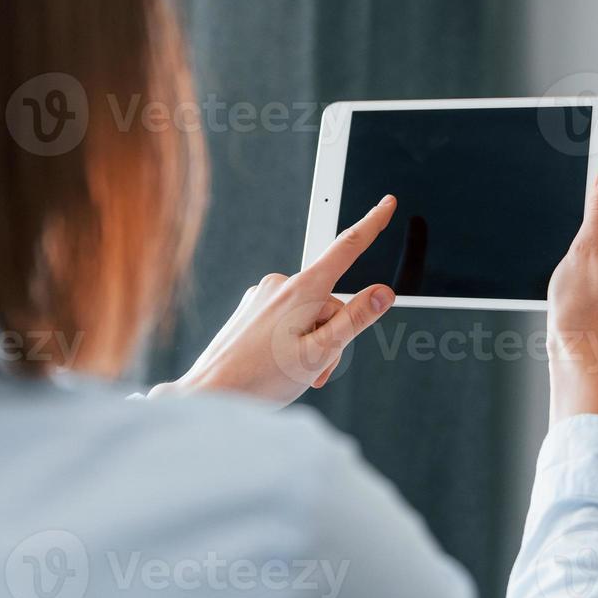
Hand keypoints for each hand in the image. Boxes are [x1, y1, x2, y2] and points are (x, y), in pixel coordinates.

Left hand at [149, 196, 398, 406]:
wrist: (210, 393)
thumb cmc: (259, 379)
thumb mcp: (320, 352)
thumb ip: (356, 319)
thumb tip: (384, 292)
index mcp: (301, 290)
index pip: (346, 248)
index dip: (372, 225)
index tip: (387, 204)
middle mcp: (281, 284)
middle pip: (331, 302)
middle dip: (332, 336)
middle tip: (315, 370)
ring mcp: (264, 294)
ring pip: (310, 313)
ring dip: (313, 342)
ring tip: (294, 371)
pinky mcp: (253, 306)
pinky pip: (288, 317)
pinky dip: (293, 338)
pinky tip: (277, 361)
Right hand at [545, 163, 597, 424]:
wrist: (581, 359)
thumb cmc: (582, 310)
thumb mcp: (586, 248)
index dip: (592, 222)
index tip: (581, 239)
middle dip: (591, 245)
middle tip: (578, 269)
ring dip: (590, 266)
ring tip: (581, 288)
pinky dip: (594, 283)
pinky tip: (584, 300)